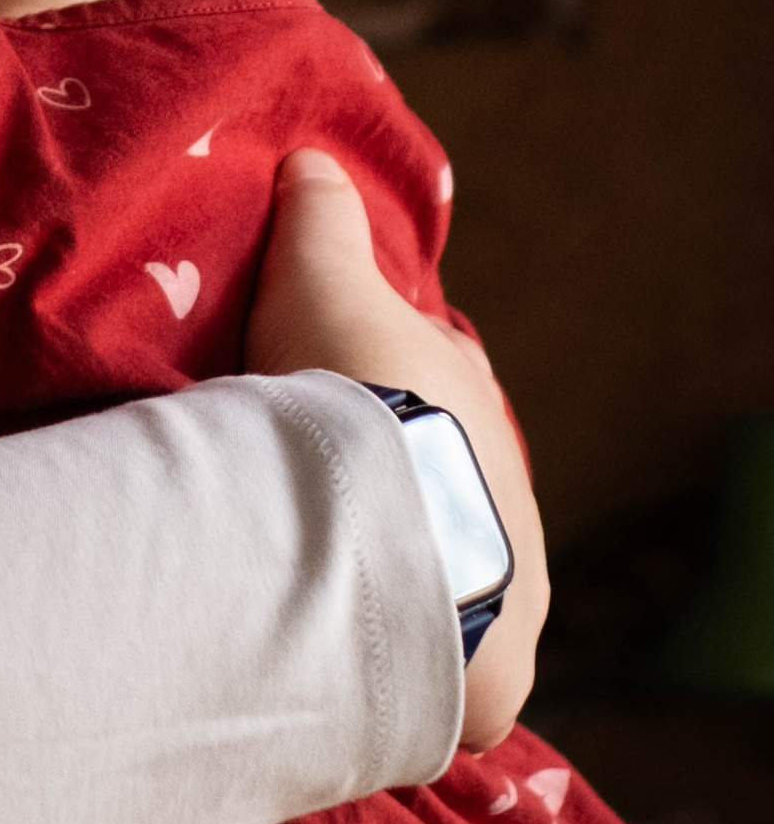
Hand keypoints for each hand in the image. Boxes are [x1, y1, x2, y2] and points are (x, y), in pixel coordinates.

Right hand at [244, 147, 547, 748]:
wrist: (388, 531)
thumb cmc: (353, 398)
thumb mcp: (317, 285)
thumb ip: (317, 224)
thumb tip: (312, 157)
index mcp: (468, 394)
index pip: (429, 380)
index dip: (378, 384)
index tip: (326, 400)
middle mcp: (507, 483)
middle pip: (446, 479)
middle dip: (396, 485)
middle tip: (315, 498)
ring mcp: (510, 575)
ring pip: (453, 567)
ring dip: (403, 572)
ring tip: (325, 586)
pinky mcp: (499, 666)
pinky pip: (451, 655)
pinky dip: (412, 651)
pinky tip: (358, 655)